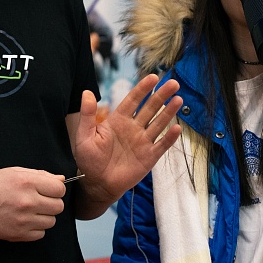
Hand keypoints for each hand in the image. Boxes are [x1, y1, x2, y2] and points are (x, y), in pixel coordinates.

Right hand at [0, 167, 66, 241]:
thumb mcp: (14, 172)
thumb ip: (40, 175)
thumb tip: (61, 179)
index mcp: (27, 182)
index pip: (60, 189)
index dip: (55, 189)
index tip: (48, 190)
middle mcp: (27, 201)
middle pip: (58, 206)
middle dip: (51, 203)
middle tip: (39, 200)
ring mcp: (23, 220)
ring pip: (51, 221)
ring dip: (44, 216)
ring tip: (30, 211)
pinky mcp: (18, 234)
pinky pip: (41, 234)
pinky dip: (36, 228)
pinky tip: (24, 220)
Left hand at [73, 74, 182, 206]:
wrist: (96, 185)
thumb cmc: (88, 160)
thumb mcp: (84, 136)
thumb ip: (88, 115)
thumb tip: (87, 92)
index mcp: (118, 121)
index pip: (133, 100)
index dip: (143, 88)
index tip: (153, 77)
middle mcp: (133, 128)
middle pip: (150, 108)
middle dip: (161, 95)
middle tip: (173, 83)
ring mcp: (142, 142)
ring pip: (158, 123)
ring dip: (168, 112)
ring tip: (178, 99)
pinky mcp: (149, 157)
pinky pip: (161, 145)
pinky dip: (169, 137)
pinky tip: (177, 128)